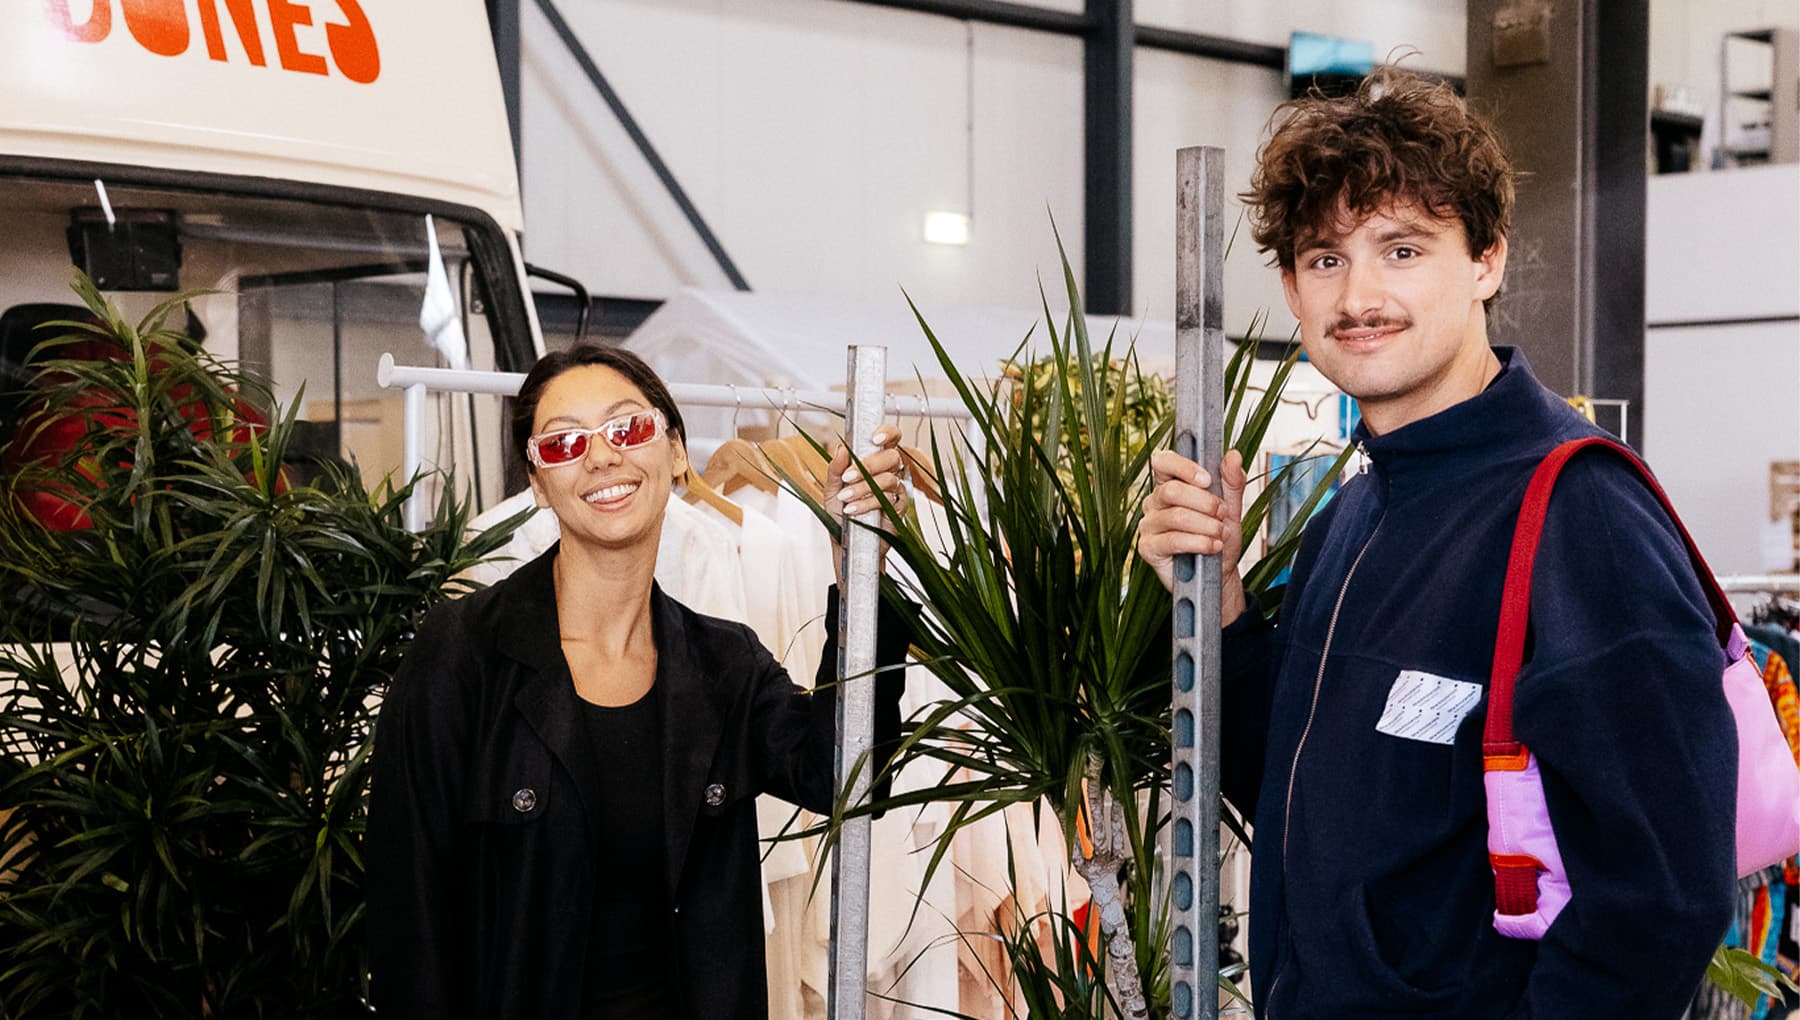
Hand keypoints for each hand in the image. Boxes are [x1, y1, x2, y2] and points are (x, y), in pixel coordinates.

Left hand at [825, 425, 908, 577]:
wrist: (844, 543)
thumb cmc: (840, 514)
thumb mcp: (831, 489)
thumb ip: (836, 469)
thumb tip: (841, 449)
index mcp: (875, 462)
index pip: (890, 439)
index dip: (887, 433)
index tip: (874, 438)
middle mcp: (889, 473)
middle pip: (892, 457)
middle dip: (869, 465)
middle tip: (848, 477)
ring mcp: (896, 491)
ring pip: (888, 480)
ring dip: (863, 488)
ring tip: (844, 498)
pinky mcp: (899, 510)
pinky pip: (888, 501)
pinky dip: (868, 504)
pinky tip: (853, 510)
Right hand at [1136, 448, 1246, 621]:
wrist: (1220, 573)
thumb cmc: (1220, 536)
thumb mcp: (1232, 507)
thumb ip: (1232, 481)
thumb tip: (1233, 454)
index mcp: (1170, 484)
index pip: (1163, 461)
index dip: (1183, 466)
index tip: (1207, 479)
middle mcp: (1154, 502)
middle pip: (1172, 490)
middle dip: (1205, 503)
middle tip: (1223, 514)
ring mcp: (1148, 525)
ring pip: (1176, 516)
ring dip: (1206, 526)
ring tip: (1220, 534)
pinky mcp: (1147, 548)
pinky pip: (1173, 540)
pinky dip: (1199, 542)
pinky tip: (1213, 547)